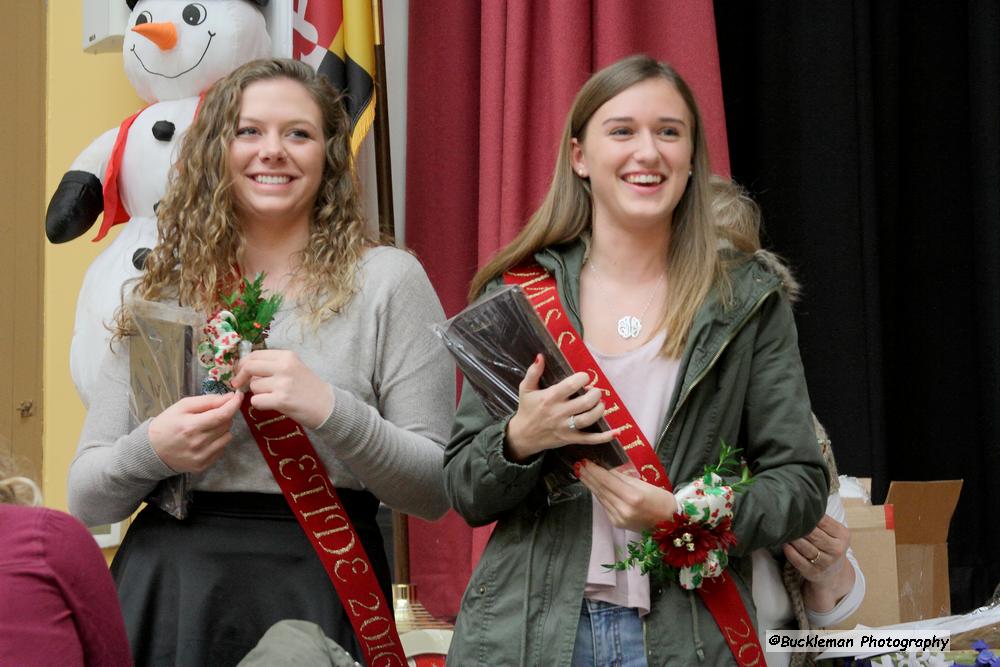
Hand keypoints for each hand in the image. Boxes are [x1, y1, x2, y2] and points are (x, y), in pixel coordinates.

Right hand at [148, 392, 242, 472]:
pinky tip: (204, 439)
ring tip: (207, 427)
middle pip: (226, 425)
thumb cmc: (166, 424)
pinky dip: (217, 441)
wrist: (151, 451)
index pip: (222, 415)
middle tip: (212, 412)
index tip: (239, 396)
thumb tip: (229, 397)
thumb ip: (207, 401)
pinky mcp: (203, 466)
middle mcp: (198, 444)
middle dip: (224, 415)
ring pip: (227, 437)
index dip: (234, 404)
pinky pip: (222, 449)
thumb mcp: (182, 406)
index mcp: (191, 427)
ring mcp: (201, 457)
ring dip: (222, 429)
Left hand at [230, 350, 334, 428]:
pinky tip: (272, 405)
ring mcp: (283, 383)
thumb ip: (273, 365)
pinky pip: (257, 401)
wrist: (327, 405)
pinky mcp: (281, 400)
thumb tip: (246, 368)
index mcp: (287, 356)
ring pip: (253, 386)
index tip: (239, 372)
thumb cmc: (308, 387)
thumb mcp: (294, 367)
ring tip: (272, 396)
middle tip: (239, 384)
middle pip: (249, 367)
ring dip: (257, 393)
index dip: (242, 363)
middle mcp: (284, 366)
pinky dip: (260, 404)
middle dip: (240, 376)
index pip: (255, 354)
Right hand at [505, 354, 621, 461]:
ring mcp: (566, 427)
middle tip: (595, 391)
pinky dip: (604, 437)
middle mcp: (559, 412)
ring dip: (599, 410)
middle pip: (585, 403)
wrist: (523, 436)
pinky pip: (590, 439)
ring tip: (600, 403)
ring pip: (589, 419)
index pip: (571, 386)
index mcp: (550, 398)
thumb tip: (540, 356)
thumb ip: (533, 372)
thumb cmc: (527, 409)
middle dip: (595, 394)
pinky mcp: (571, 439)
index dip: (583, 378)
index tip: (585, 377)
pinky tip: (616, 431)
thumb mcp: (526, 389)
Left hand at [578, 460, 676, 531]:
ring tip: (582, 473)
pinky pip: (605, 505)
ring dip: (591, 485)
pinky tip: (593, 486)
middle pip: (601, 489)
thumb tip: (607, 470)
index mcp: (633, 497)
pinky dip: (598, 495)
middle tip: (578, 465)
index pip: (608, 481)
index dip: (595, 471)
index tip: (586, 461)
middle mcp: (623, 509)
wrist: (668, 523)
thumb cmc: (660, 500)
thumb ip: (624, 478)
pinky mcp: (617, 523)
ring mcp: (619, 518)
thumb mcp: (645, 484)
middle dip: (589, 476)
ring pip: (601, 497)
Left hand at [784, 514, 856, 611]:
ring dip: (792, 538)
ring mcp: (825, 563)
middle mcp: (836, 550)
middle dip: (798, 526)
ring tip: (783, 529)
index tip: (796, 508)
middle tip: (785, 517)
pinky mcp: (813, 572)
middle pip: (813, 534)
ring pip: (805, 547)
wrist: (833, 572)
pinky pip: (798, 560)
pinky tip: (784, 543)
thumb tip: (802, 502)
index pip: (823, 522)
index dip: (808, 515)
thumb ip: (823, 520)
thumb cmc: (829, 544)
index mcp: (843, 536)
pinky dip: (789, 551)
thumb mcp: (834, 532)